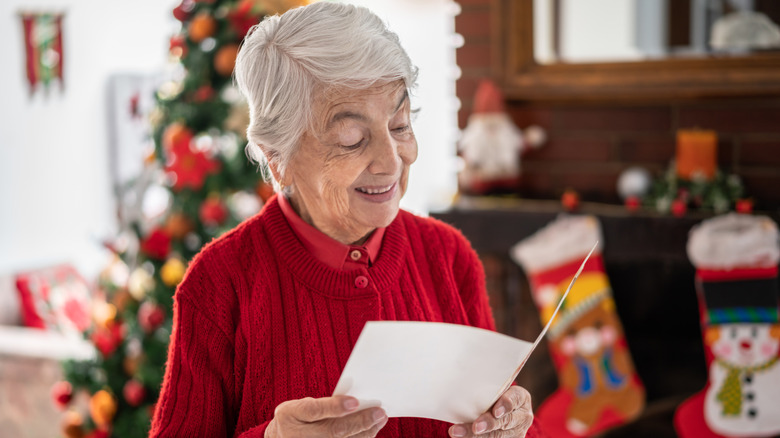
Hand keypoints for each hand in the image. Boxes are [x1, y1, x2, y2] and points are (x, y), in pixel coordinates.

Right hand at [265, 395, 387, 437]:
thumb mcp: (299, 405)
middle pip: (333, 431)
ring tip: (379, 420)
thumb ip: (322, 404)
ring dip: (365, 432)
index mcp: (291, 415)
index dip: (335, 407)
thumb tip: (353, 402)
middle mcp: (300, 435)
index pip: (314, 410)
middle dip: (359, 421)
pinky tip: (370, 431)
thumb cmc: (295, 419)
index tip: (355, 402)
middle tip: (379, 412)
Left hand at [448, 386, 532, 437]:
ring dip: (476, 436)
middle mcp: (522, 416)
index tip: (495, 412)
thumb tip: (460, 383)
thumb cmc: (495, 395)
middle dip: (488, 424)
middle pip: (505, 421)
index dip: (506, 405)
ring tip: (457, 432)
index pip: (515, 399)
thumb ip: (488, 389)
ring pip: (496, 435)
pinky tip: (463, 437)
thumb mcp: (497, 389)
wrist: (504, 412)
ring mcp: (516, 431)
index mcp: (521, 398)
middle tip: (475, 427)